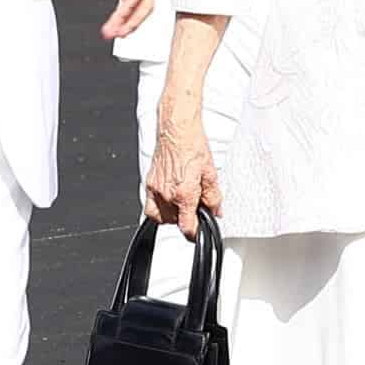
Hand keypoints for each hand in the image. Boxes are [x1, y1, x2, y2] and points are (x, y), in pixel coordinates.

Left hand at [96, 0, 155, 40]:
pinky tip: (116, 28)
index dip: (132, 0)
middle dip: (131, 19)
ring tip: (111, 34)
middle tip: (116, 32)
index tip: (121, 12)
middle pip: (145, 1)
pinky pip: (133, 6)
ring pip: (140, 7)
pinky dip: (125, 19)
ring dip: (127, 23)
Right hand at [144, 113, 217, 233]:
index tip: (198, 233)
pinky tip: (169, 203)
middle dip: (186, 219)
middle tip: (196, 210)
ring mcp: (155, 189)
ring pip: (160, 217)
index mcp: (184, 193)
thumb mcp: (211, 173)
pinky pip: (150, 207)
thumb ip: (213, 196)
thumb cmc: (193, 147)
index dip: (194, 233)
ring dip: (172, 216)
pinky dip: (159, 210)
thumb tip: (216, 210)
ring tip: (184, 206)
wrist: (177, 132)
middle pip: (174, 222)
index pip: (186, 225)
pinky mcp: (149, 184)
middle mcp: (167, 194)